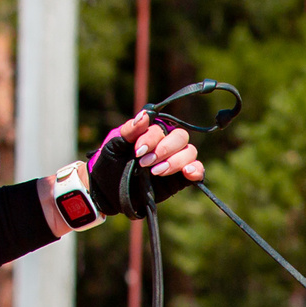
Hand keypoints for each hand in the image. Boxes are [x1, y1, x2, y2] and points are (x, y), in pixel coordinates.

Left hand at [88, 113, 204, 216]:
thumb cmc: (110, 164)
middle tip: (146, 163)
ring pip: (189, 152)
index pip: (161, 129)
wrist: (107, 191)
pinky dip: (196, 170)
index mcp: (152, 133)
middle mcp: (166, 145)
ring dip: (176, 161)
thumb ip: (130, 130)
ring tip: (156, 172)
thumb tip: (145, 115)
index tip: (137, 151)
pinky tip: (186, 173)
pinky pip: (198, 170)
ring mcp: (175, 161)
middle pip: (180, 137)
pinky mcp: (180, 179)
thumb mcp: (114, 145)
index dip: (151, 139)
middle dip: (164, 150)